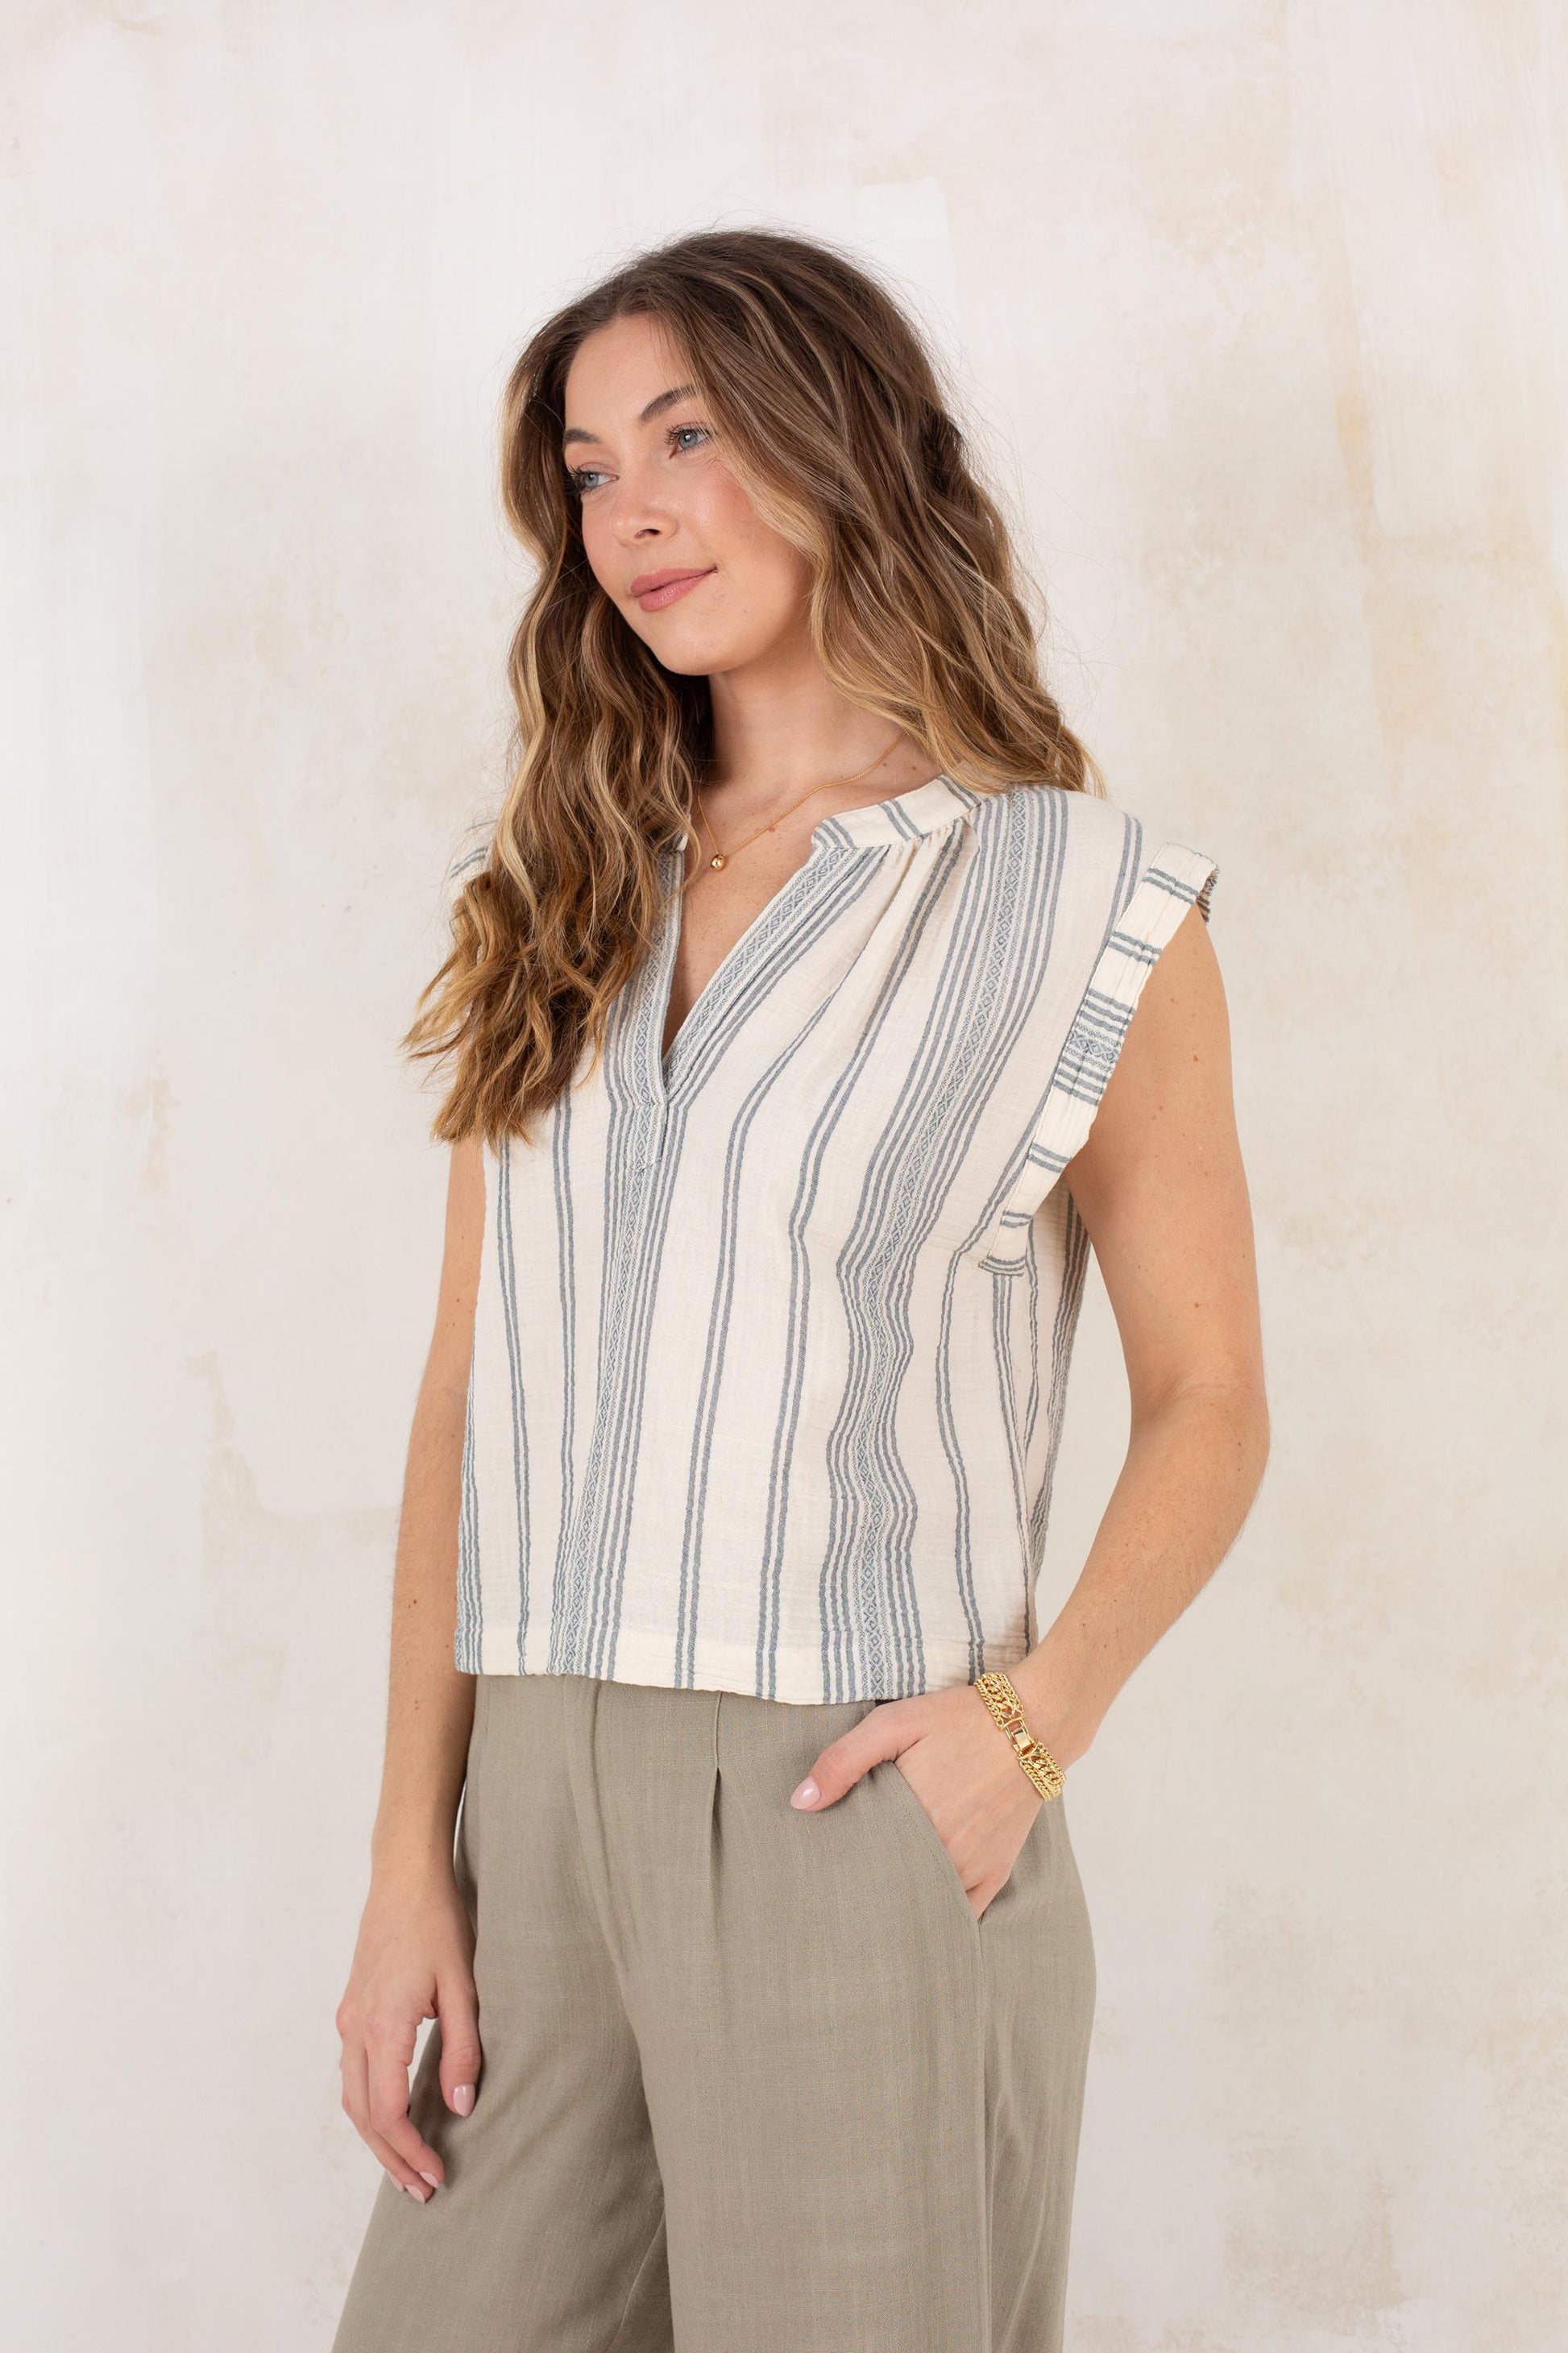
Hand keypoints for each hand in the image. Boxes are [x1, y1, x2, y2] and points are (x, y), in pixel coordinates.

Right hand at [335, 1863, 481, 2201]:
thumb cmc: (438, 1922)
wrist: (404, 1876)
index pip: (388, 2113)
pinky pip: (353, 2074)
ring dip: (377, 2138)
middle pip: (364, 2116)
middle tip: (422, 2192)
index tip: (438, 2175)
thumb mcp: (463, 1985)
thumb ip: (463, 2049)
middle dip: (392, 2159)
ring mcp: (348, 2019)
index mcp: (382, 2026)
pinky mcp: (352, 2010)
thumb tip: (460, 2108)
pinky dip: (370, 2107)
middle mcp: (355, 2029)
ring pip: (353, 2098)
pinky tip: (393, 2118)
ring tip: (408, 2168)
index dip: (411, 2151)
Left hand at [789, 1679, 1073, 1921]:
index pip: (861, 1864)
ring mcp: (972, 1868)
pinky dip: (940, 1917)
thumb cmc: (959, 1719)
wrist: (1034, 1722)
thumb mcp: (895, 1723)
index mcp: (912, 1819)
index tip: (818, 1873)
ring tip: (868, 1909)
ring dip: (900, 1906)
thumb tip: (800, 1803)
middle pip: (890, 1889)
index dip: (837, 1870)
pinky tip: (918, 1919)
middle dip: (864, 1892)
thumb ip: (844, 1761)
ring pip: (924, 1905)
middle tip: (836, 1895)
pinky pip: (963, 1912)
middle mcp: (943, 1853)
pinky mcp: (996, 1872)